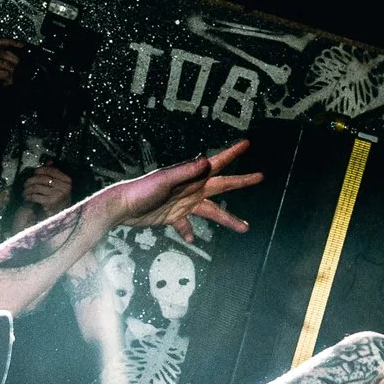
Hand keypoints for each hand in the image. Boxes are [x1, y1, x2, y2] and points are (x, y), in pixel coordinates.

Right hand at [0, 38, 22, 102]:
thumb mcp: (2, 69)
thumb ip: (9, 61)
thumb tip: (25, 57)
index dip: (11, 42)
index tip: (23, 46)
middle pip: (4, 52)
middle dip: (16, 59)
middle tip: (24, 67)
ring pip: (4, 62)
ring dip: (14, 70)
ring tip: (17, 76)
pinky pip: (3, 73)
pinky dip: (10, 78)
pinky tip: (10, 82)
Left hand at [20, 164, 72, 211]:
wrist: (60, 216)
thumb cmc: (59, 199)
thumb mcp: (59, 185)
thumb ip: (54, 173)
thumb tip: (49, 161)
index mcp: (67, 181)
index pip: (51, 170)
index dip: (40, 170)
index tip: (34, 172)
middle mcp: (64, 187)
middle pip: (42, 178)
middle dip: (31, 180)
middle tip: (25, 184)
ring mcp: (57, 195)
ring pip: (36, 187)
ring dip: (27, 189)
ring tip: (25, 192)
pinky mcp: (50, 202)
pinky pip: (35, 196)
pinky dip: (29, 197)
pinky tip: (27, 198)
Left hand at [100, 140, 261, 243]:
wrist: (123, 207)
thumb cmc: (143, 191)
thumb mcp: (166, 180)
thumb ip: (186, 171)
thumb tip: (207, 161)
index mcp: (193, 178)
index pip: (218, 163)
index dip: (233, 153)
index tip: (247, 144)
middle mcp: (192, 189)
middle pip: (222, 185)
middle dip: (242, 182)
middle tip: (260, 177)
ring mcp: (183, 203)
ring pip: (211, 211)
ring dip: (227, 219)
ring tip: (244, 228)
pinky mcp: (173, 216)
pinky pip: (186, 225)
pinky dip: (189, 232)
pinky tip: (192, 239)